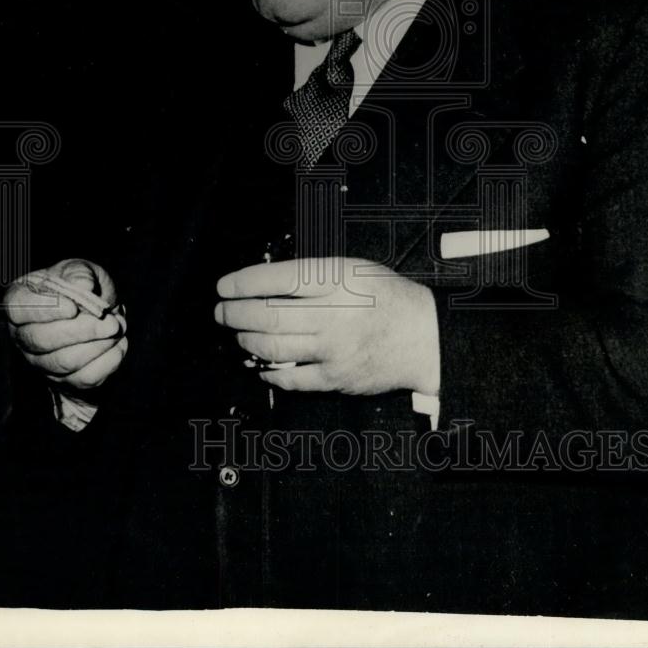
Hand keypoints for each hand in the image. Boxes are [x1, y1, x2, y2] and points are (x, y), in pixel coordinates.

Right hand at [5, 258, 127, 391]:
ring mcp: (40, 361)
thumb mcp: (79, 269)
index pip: (18, 309)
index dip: (46, 310)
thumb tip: (83, 285)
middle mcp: (23, 335)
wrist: (95, 314)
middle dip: (82, 331)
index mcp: (19, 301)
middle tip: (112, 322)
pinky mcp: (63, 379)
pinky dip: (108, 362)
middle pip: (42, 340)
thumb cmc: (80, 287)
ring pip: (65, 362)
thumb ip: (79, 273)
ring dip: (99, 345)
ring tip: (118, 328)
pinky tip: (118, 345)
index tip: (73, 308)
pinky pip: (83, 379)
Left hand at [215, 258, 439, 395]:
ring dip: (246, 339)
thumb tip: (265, 282)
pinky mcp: (336, 377)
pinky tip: (261, 363)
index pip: (278, 278)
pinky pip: (290, 378)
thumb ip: (314, 274)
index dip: (244, 282)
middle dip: (234, 313)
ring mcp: (334, 349)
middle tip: (222, 311)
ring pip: (273, 346)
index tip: (224, 286)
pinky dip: (268, 371)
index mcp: (338, 280)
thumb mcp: (354, 269)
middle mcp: (334, 314)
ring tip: (239, 332)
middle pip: (268, 314)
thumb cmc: (388, 297)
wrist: (425, 337)